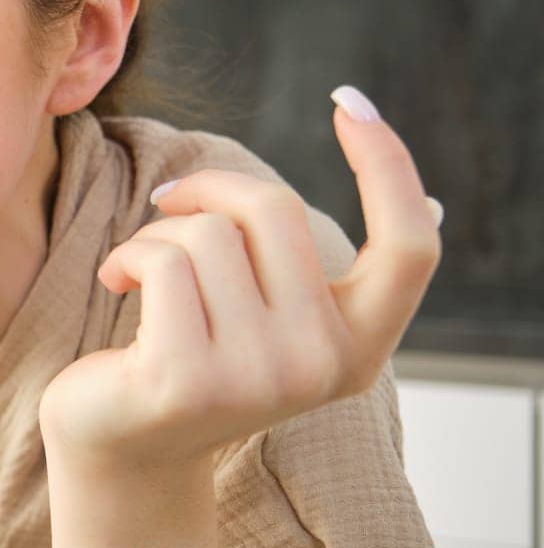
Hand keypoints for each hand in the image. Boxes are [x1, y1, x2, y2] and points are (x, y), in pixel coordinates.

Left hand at [38, 85, 443, 473]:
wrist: (119, 444)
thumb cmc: (193, 355)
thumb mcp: (273, 314)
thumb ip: (325, 270)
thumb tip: (433, 203)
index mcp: (358, 348)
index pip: (410, 247)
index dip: (390, 166)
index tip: (350, 103)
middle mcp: (321, 366)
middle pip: (275, 211)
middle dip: (210, 189)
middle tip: (168, 204)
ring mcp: (256, 377)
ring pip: (207, 232)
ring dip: (157, 233)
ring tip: (140, 274)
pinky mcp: (187, 378)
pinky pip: (159, 258)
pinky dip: (124, 256)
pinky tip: (115, 285)